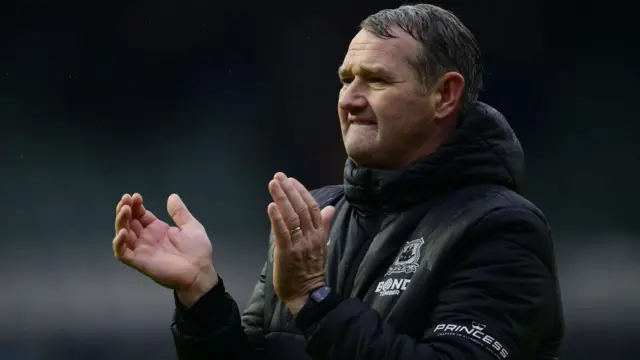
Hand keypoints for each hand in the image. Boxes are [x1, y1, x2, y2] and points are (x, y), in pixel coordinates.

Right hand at [112, 193, 217, 306]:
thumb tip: (172, 196)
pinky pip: (122, 253)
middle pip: (129, 222)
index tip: (136, 196)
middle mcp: (147, 239)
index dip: (136, 205)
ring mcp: (142, 250)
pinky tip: (123, 232)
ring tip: (125, 210)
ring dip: (120, 222)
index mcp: (158, 230)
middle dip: (125, 209)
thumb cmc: (198, 251)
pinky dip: (118, 243)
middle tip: (126, 199)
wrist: (200, 272)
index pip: (140, 215)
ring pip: (123, 235)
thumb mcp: (191, 226)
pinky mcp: (140, 262)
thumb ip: (180, 213)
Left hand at [267, 173, 334, 314]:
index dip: (302, 192)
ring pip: (292, 217)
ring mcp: (299, 245)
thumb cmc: (311, 269)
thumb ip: (325, 225)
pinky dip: (277, 219)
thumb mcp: (322, 244)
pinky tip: (271, 206)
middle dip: (290, 190)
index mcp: (319, 233)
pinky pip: (283, 233)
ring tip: (273, 185)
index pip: (312, 207)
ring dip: (282, 199)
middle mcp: (311, 236)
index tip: (292, 180)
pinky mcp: (287, 253)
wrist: (307, 294)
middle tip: (279, 177)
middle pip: (301, 208)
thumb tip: (331, 207)